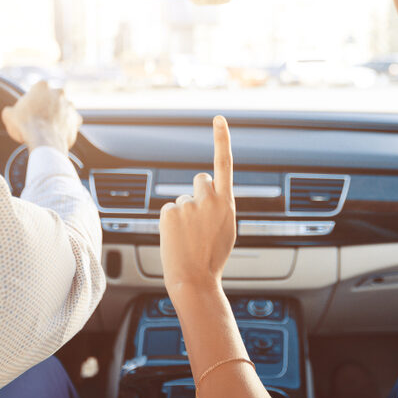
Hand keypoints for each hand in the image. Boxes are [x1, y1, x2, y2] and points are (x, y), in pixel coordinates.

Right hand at [1, 80, 81, 150]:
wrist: (43, 141)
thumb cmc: (25, 126)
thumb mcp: (9, 116)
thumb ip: (10, 110)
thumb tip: (9, 112)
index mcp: (42, 86)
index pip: (36, 91)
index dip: (31, 101)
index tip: (29, 110)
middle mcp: (59, 92)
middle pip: (51, 99)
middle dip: (46, 107)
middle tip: (38, 119)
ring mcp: (70, 106)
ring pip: (62, 109)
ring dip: (57, 116)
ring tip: (47, 128)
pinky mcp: (77, 119)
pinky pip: (71, 122)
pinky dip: (65, 127)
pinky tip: (57, 133)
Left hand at [159, 116, 235, 293]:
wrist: (194, 278)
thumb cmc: (212, 257)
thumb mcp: (227, 228)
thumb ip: (220, 207)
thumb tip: (210, 196)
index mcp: (228, 203)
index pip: (224, 163)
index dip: (222, 139)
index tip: (218, 119)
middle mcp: (210, 200)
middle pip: (200, 180)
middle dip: (198, 193)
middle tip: (198, 219)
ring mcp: (189, 205)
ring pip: (183, 198)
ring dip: (184, 212)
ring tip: (188, 236)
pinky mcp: (171, 212)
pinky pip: (169, 209)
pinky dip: (170, 221)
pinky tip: (177, 237)